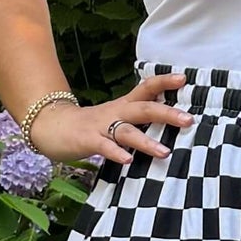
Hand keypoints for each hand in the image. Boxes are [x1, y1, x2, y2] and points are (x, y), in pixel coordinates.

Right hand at [32, 72, 192, 167]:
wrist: (51, 126)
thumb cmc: (90, 125)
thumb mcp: (116, 117)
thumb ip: (138, 118)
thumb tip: (170, 119)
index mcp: (123, 105)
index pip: (146, 88)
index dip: (164, 82)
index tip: (184, 79)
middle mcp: (115, 112)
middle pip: (143, 109)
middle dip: (166, 114)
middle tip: (188, 120)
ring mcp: (101, 127)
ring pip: (126, 131)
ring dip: (146, 141)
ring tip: (165, 152)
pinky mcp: (87, 141)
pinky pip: (104, 147)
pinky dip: (116, 153)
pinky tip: (128, 161)